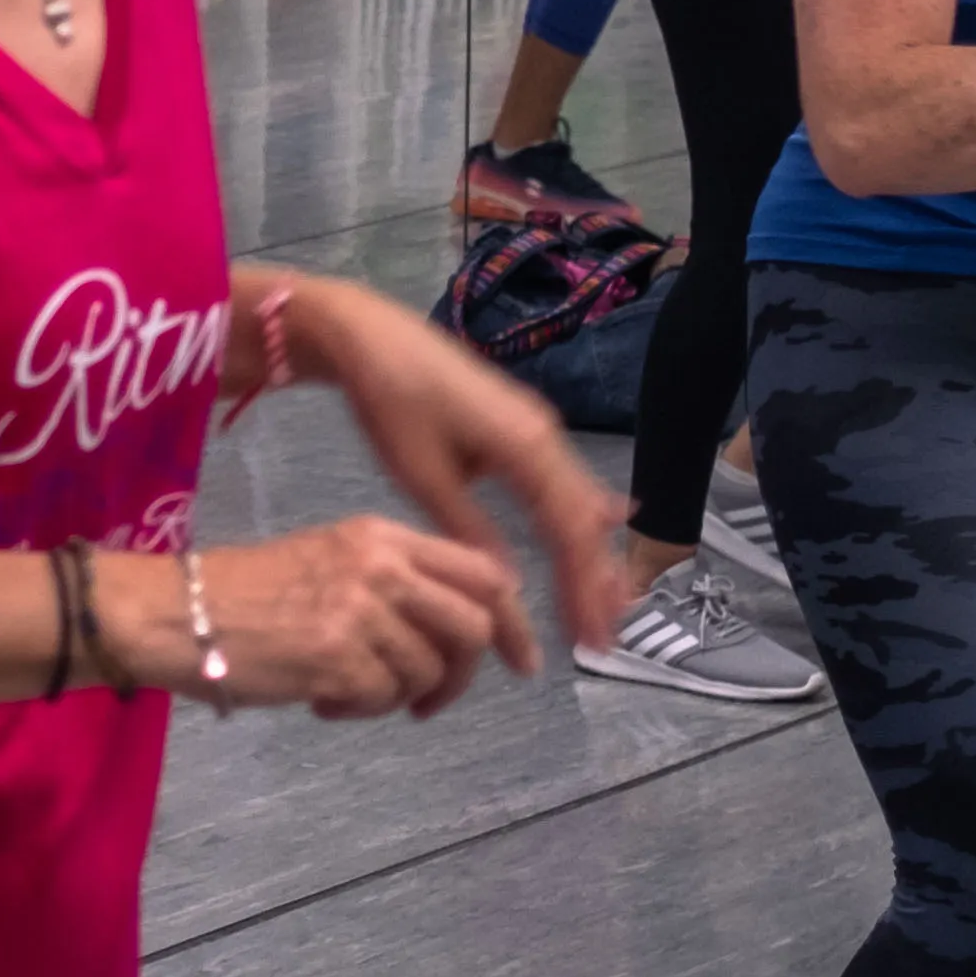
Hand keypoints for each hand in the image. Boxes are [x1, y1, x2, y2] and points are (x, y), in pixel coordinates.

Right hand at [170, 518, 538, 719]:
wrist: (176, 612)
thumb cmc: (245, 592)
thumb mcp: (329, 562)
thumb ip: (394, 584)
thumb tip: (455, 634)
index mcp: (382, 535)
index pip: (483, 571)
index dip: (514, 623)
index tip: (521, 662)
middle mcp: (380, 564)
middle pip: (472, 624)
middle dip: (462, 674)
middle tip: (428, 700)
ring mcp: (361, 609)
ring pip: (429, 669)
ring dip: (397, 695)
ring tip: (348, 691)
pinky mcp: (338, 654)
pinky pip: (383, 698)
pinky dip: (358, 709)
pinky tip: (321, 701)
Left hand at [262, 273, 628, 651]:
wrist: (370, 336)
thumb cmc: (391, 402)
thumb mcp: (422, 475)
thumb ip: (469, 529)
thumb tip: (507, 586)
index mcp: (527, 449)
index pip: (571, 533)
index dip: (584, 588)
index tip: (591, 639)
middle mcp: (546, 436)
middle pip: (585, 520)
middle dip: (597, 580)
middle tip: (603, 637)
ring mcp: (537, 427)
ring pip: (579, 501)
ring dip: (591, 552)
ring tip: (604, 603)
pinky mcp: (521, 424)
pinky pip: (564, 480)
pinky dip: (579, 517)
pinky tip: (602, 529)